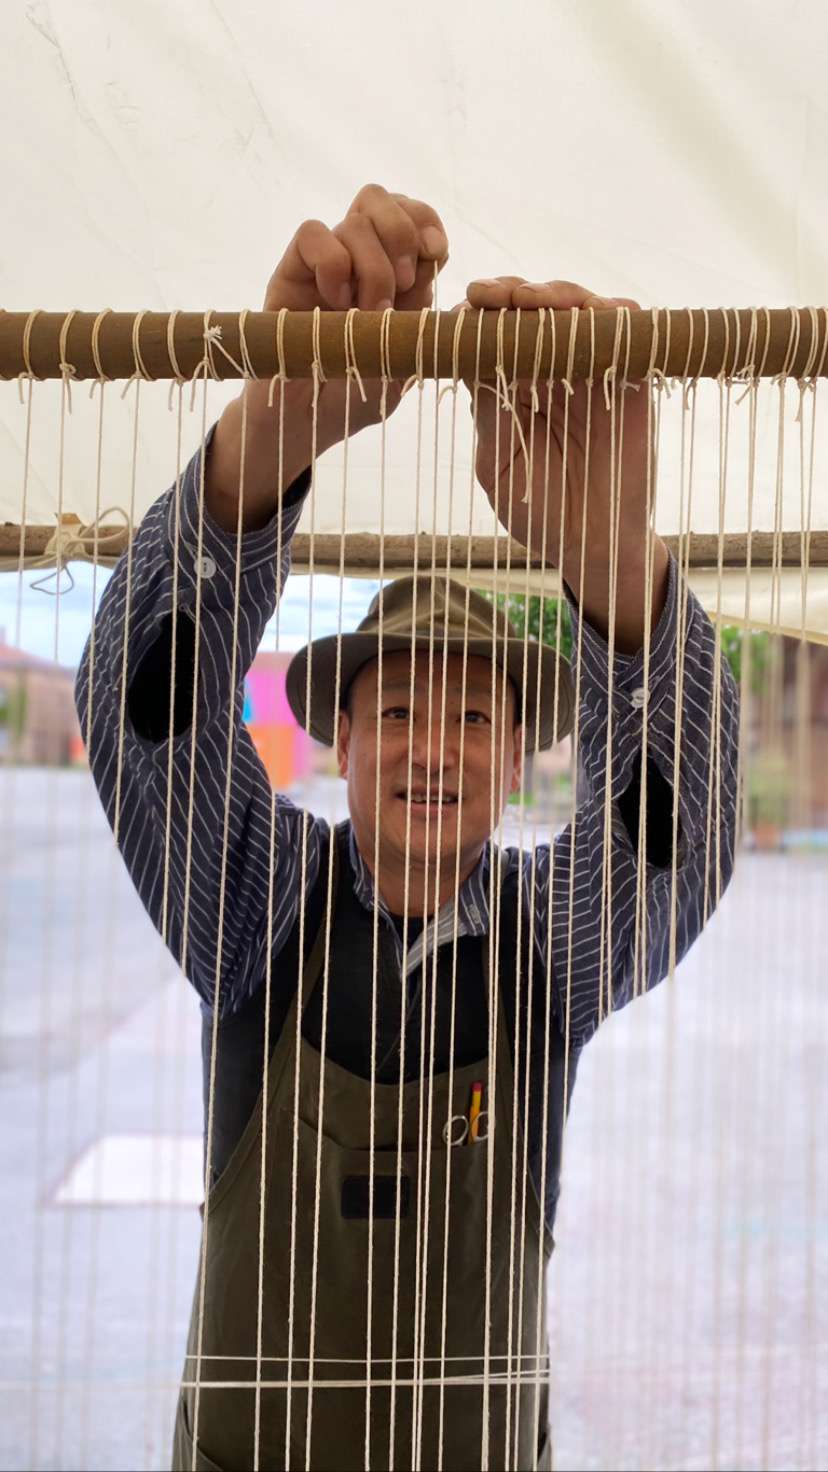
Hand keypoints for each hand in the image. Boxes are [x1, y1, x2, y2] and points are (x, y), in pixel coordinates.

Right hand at [207, 184, 447, 529]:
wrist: (305, 421)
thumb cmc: (356, 396)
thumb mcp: (404, 364)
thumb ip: (422, 318)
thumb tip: (434, 266)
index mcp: (396, 277)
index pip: (415, 217)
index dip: (427, 223)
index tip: (436, 254)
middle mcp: (360, 261)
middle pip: (381, 199)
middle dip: (401, 233)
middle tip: (402, 286)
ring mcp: (326, 264)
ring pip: (354, 219)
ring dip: (372, 264)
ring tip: (367, 313)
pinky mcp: (291, 272)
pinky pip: (313, 234)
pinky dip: (333, 262)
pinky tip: (336, 299)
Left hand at [461, 276, 668, 651]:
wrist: (591, 545)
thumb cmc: (537, 510)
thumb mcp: (498, 463)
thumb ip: (488, 411)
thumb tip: (468, 351)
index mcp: (509, 385)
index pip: (493, 332)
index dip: (480, 312)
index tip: (465, 310)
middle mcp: (549, 368)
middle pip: (534, 309)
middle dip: (513, 293)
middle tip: (496, 296)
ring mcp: (592, 369)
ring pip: (580, 309)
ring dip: (558, 296)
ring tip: (536, 302)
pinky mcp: (633, 378)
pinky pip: (630, 332)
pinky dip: (615, 315)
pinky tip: (594, 314)